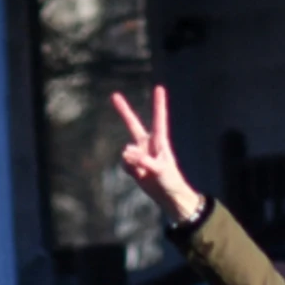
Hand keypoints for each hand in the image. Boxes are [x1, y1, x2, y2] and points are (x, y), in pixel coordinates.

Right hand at [111, 86, 204, 225]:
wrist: (168, 197)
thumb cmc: (170, 180)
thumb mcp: (160, 171)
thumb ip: (144, 161)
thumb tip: (126, 153)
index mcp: (160, 141)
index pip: (159, 119)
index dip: (159, 103)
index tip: (159, 88)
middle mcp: (147, 144)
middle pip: (133, 124)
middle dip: (123, 110)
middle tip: (114, 95)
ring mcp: (138, 153)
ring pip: (127, 152)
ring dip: (133, 162)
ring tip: (144, 171)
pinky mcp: (132, 164)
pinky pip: (124, 163)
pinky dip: (130, 170)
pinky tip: (139, 176)